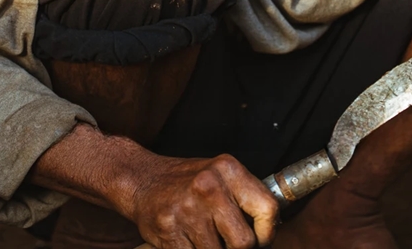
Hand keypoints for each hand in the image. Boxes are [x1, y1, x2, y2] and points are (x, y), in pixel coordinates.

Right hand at [124, 153, 279, 248]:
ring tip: (206, 238)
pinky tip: (189, 241)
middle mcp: (209, 187)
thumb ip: (245, 198)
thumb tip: (270, 231)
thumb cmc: (186, 181)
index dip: (268, 234)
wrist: (141, 178)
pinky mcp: (169, 230)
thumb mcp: (220, 175)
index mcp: (228, 170)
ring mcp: (187, 210)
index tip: (261, 240)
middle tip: (229, 243)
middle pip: (244, 242)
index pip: (268, 209)